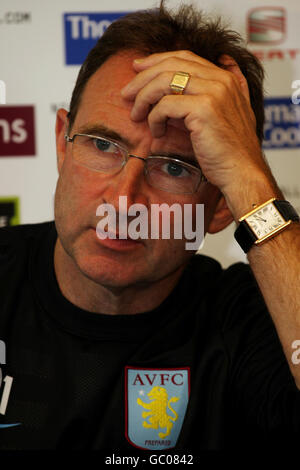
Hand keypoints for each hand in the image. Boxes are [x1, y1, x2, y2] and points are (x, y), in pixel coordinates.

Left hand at [121, 50, 268, 195]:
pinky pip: (165, 105)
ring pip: (164, 81)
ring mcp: (214, 92)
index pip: (185, 57)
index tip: (137, 68)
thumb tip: (184, 85)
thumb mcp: (223, 116)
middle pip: (171, 65)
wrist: (242, 171)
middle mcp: (221, 79)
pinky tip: (156, 132)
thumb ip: (210, 96)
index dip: (157, 60)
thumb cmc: (229, 151)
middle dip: (143, 77)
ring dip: (143, 98)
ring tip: (135, 116)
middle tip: (126, 93)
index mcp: (225, 78)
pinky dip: (154, 118)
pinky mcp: (204, 109)